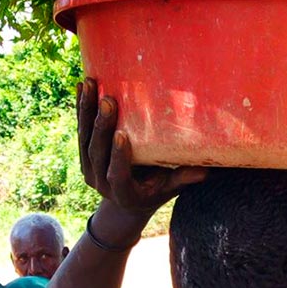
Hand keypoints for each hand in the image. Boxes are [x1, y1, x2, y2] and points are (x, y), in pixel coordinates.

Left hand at [77, 78, 206, 212]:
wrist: (127, 204)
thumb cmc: (156, 192)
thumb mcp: (169, 189)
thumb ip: (182, 179)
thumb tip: (206, 171)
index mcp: (123, 193)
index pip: (117, 174)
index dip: (118, 156)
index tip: (122, 134)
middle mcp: (101, 182)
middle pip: (97, 152)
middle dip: (101, 126)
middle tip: (107, 100)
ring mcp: (89, 169)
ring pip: (85, 138)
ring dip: (87, 111)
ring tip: (90, 84)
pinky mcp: (84, 156)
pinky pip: (80, 131)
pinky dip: (81, 109)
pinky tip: (81, 86)